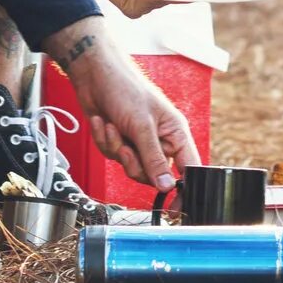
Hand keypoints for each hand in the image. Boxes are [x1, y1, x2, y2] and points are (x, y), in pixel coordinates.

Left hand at [53, 28, 202, 190]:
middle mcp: (159, 140)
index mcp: (175, 133)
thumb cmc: (125, 89)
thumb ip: (154, 158)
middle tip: (128, 146)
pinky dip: (106, 141)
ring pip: (131, 168)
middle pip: (153, 175)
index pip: (188, 169)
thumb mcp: (142, 126)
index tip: (175, 206)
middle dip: (135, 162)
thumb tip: (167, 186)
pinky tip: (104, 122)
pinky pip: (114, 156)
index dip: (184, 188)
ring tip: (114, 126)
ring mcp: (139, 142)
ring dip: (117, 149)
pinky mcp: (120, 141)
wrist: (94, 75)